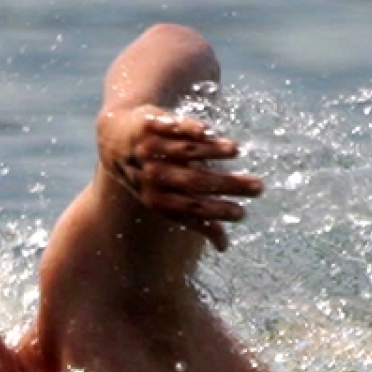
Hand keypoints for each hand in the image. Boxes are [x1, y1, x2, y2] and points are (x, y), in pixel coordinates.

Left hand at [97, 105, 262, 251]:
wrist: (114, 137)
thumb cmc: (149, 175)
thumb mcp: (163, 201)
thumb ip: (195, 219)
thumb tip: (224, 247)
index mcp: (155, 199)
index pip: (190, 208)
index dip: (216, 211)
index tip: (242, 213)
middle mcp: (152, 175)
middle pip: (193, 181)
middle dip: (226, 184)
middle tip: (257, 187)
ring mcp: (149, 148)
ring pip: (183, 151)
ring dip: (211, 151)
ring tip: (236, 151)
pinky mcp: (148, 124)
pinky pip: (170, 127)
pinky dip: (188, 128)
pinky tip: (208, 131)